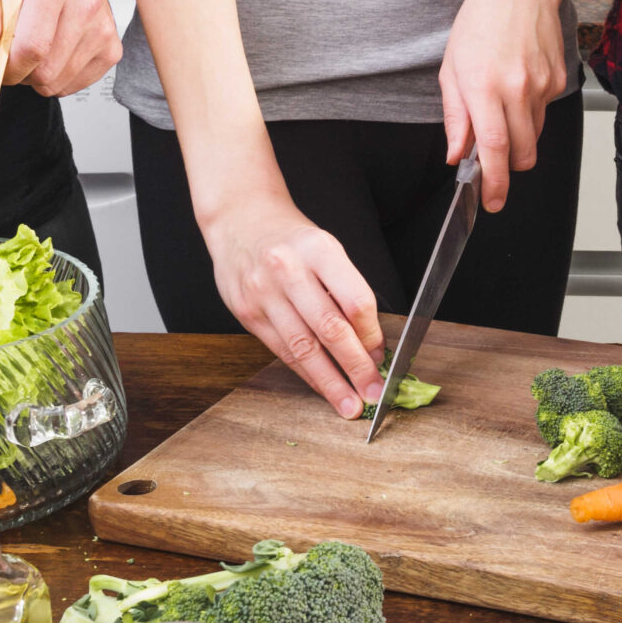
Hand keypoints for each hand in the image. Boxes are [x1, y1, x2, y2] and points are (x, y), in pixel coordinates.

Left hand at [0, 0, 120, 97]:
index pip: (32, 45)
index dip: (7, 67)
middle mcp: (87, 3)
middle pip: (46, 70)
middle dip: (19, 74)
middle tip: (10, 58)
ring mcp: (104, 28)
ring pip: (58, 83)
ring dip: (36, 78)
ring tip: (32, 52)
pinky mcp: (112, 49)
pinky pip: (73, 86)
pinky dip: (56, 80)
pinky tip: (52, 55)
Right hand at [200, 193, 386, 417]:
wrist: (239, 219)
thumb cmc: (292, 238)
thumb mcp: (326, 248)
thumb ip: (346, 290)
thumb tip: (369, 342)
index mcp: (319, 249)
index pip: (355, 301)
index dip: (372, 335)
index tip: (382, 356)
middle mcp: (288, 270)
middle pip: (330, 329)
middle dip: (356, 367)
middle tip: (374, 392)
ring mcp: (263, 293)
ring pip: (303, 347)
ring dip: (330, 381)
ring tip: (349, 403)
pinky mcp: (246, 313)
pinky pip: (281, 350)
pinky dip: (305, 372)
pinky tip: (322, 386)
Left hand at [439, 0, 572, 211]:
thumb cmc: (481, 20)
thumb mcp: (452, 68)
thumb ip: (456, 117)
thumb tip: (457, 154)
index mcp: (482, 86)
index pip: (493, 149)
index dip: (494, 183)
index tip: (492, 202)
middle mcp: (515, 89)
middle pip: (521, 154)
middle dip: (508, 168)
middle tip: (494, 162)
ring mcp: (542, 85)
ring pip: (534, 137)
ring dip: (519, 138)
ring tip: (503, 106)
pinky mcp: (559, 80)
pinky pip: (545, 113)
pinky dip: (531, 112)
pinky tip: (519, 83)